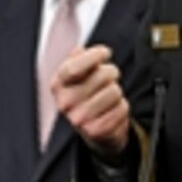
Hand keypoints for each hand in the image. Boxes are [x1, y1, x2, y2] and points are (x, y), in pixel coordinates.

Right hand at [51, 44, 130, 158]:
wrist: (93, 129)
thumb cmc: (87, 96)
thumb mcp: (78, 76)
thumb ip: (78, 59)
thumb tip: (78, 50)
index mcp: (58, 85)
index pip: (74, 67)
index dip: (94, 55)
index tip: (105, 52)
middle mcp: (65, 103)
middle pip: (102, 75)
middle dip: (111, 73)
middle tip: (108, 80)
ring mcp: (79, 119)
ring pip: (114, 91)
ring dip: (116, 92)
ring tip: (108, 98)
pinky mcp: (96, 131)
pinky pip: (122, 108)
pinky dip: (122, 107)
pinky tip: (111, 111)